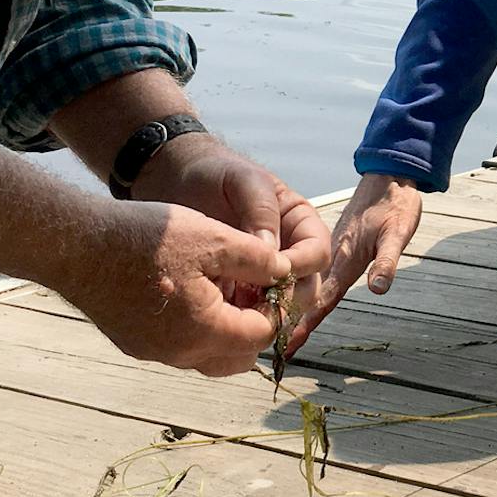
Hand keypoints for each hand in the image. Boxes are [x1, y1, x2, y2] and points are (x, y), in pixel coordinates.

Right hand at [65, 199, 292, 375]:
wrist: (78, 246)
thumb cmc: (147, 239)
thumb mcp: (214, 238)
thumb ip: (258, 259)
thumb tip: (286, 272)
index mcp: (206, 332)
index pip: (262, 335)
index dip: (276, 306)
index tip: (274, 279)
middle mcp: (180, 354)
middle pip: (238, 356)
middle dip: (254, 326)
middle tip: (254, 288)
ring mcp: (153, 352)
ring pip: (208, 354)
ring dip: (225, 329)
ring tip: (225, 287)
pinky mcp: (133, 343)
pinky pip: (179, 346)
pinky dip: (196, 328)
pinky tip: (192, 291)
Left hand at [131, 136, 334, 309]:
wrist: (178, 183)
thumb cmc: (216, 174)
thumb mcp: (242, 181)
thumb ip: (261, 211)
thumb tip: (273, 253)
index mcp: (300, 224)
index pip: (317, 253)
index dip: (300, 265)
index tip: (272, 270)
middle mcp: (290, 252)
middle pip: (307, 287)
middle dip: (286, 298)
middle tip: (256, 303)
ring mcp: (265, 275)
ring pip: (282, 306)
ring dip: (264, 315)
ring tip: (236, 313)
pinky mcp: (240, 291)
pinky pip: (250, 314)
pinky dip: (240, 321)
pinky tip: (220, 319)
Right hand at [286, 173, 420, 354]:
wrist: (389, 174)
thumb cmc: (396, 203)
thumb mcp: (396, 233)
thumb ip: (386, 261)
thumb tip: (378, 289)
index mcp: (343, 258)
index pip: (323, 299)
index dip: (306, 323)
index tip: (288, 345)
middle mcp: (332, 257)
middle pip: (308, 295)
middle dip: (291, 321)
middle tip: (275, 348)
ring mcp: (331, 250)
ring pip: (309, 283)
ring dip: (295, 304)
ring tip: (279, 330)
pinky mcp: (335, 244)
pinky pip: (315, 270)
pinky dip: (304, 284)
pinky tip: (298, 292)